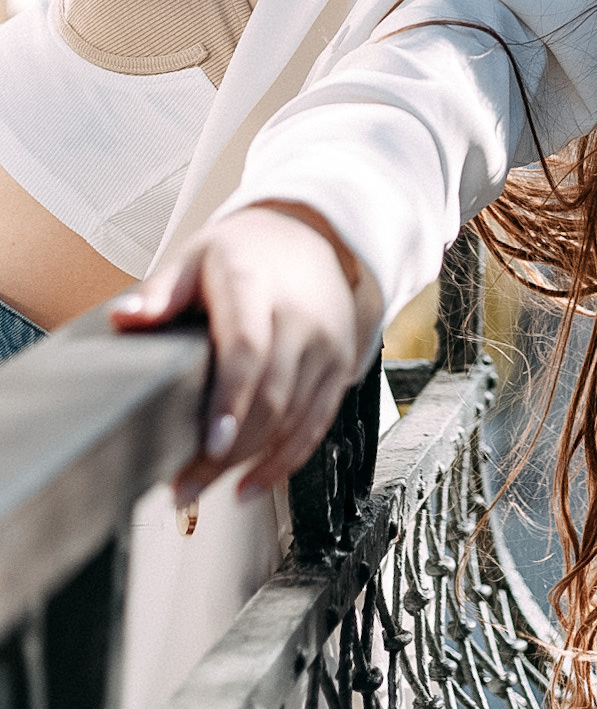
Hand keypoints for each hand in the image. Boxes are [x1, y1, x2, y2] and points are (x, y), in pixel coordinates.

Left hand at [111, 204, 382, 502]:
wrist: (311, 236)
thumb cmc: (245, 253)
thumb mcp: (196, 258)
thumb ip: (160, 292)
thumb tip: (124, 317)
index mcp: (257, 283)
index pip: (248, 347)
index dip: (231, 400)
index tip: (209, 444)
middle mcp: (300, 316)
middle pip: (270, 396)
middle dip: (228, 453)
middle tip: (183, 488)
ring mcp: (325, 344)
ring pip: (294, 419)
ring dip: (250, 464)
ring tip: (202, 491)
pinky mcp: (340, 366)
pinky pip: (317, 425)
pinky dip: (285, 463)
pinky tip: (251, 485)